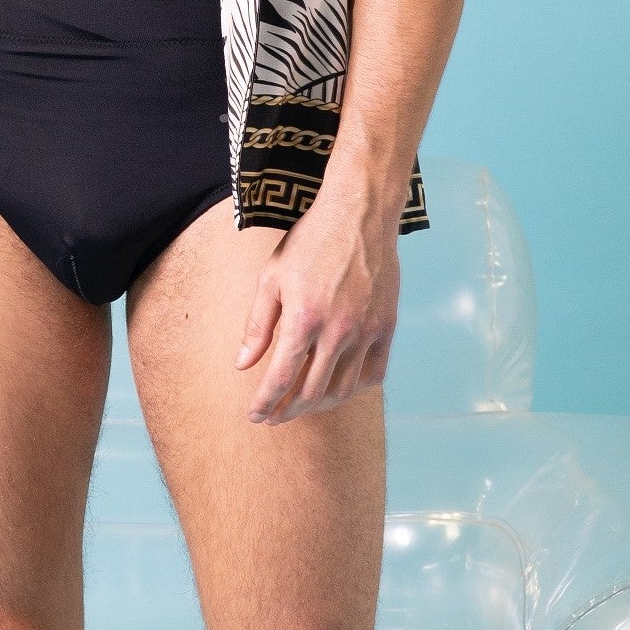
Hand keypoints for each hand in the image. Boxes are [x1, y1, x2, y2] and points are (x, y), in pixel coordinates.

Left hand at [233, 187, 400, 423]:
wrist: (359, 213)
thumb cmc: (311, 241)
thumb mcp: (272, 276)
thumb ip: (257, 324)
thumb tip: (242, 364)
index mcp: (303, 318)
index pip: (280, 378)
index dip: (265, 403)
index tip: (255, 415)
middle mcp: (337, 331)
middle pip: (311, 391)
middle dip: (288, 410)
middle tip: (275, 417)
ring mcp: (366, 331)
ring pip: (343, 389)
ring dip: (320, 405)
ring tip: (302, 405)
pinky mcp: (387, 326)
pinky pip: (373, 374)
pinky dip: (354, 389)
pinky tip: (339, 388)